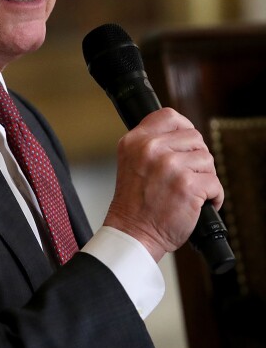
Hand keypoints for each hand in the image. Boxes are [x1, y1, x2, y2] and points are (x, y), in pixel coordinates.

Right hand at [103, 107, 223, 261]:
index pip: (169, 116)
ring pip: (207, 160)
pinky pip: (215, 183)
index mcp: (135, 141)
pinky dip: (213, 197)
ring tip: (189, 191)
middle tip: (186, 175)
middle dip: (196, 157)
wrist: (132, 232)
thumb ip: (150, 144)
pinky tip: (199, 204)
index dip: (184, 127)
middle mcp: (150, 149)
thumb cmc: (134, 202)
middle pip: (194, 137)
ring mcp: (169, 166)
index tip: (186, 143)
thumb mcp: (131, 161)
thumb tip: (183, 134)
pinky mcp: (187, 186)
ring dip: (205, 178)